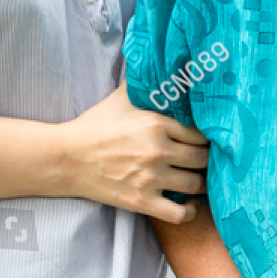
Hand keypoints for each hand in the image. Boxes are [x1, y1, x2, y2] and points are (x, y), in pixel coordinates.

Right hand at [58, 84, 209, 223]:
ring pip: (196, 184)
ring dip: (203, 183)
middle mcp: (157, 151)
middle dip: (209, 159)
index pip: (202, 132)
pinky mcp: (141, 202)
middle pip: (203, 158)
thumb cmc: (96, 126)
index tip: (210, 139)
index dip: (209, 136)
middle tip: (208, 159)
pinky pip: (179, 214)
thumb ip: (148, 84)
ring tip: (201, 177)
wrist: (66, 158)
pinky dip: (190, 211)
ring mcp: (150, 179)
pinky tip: (189, 202)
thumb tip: (165, 63)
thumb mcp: (123, 98)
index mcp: (156, 124)